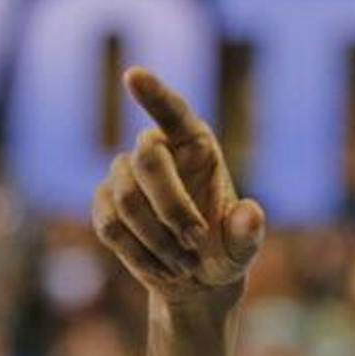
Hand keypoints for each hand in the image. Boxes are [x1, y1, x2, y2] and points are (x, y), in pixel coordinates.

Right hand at [92, 67, 266, 310]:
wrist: (194, 280)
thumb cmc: (224, 251)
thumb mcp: (243, 248)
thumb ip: (248, 233)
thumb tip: (251, 214)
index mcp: (195, 144)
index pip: (173, 110)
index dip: (153, 93)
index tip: (133, 75)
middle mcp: (156, 150)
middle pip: (147, 160)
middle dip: (171, 207)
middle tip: (195, 242)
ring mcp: (123, 175)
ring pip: (128, 200)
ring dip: (158, 240)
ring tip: (184, 264)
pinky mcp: (103, 204)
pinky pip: (111, 226)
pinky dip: (140, 254)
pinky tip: (162, 268)